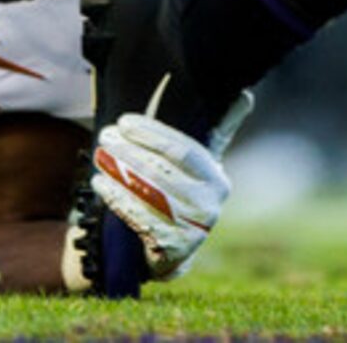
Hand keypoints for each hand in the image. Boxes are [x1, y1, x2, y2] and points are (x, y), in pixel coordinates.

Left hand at [75, 112, 234, 285]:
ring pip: (148, 193)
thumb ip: (218, 131)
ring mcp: (191, 229)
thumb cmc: (181, 196)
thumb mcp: (199, 168)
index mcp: (217, 178)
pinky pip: (138, 218)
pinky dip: (116, 198)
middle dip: (129, 150)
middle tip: (105, 136)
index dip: (152, 134)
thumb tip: (245, 96)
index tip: (124, 121)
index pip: (183, 150)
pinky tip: (100, 184)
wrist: (173, 251)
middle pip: (162, 171)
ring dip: (119, 173)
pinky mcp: (171, 248)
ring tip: (100, 157)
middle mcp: (209, 204)